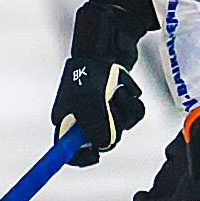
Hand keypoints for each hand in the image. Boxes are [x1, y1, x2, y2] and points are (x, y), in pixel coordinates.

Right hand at [53, 2, 147, 166]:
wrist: (107, 43)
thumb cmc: (93, 72)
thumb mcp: (93, 103)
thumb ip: (98, 129)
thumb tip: (103, 147)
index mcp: (67, 118)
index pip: (68, 148)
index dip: (80, 157)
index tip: (95, 157)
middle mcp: (82, 114)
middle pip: (100, 139)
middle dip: (113, 126)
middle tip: (114, 108)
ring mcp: (100, 106)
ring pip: (121, 125)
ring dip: (126, 111)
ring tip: (120, 92)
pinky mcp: (116, 97)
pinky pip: (131, 111)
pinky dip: (132, 100)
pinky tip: (126, 85)